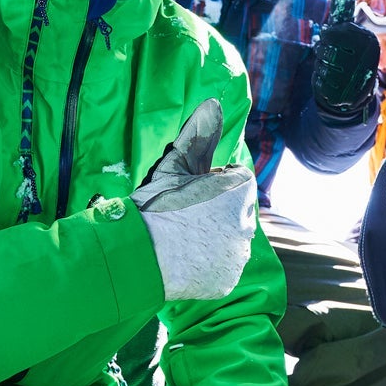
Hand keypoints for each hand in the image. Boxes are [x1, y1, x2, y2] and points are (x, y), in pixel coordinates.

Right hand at [129, 98, 256, 300]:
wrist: (138, 254)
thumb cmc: (157, 205)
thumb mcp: (176, 164)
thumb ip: (200, 135)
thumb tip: (213, 104)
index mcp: (240, 191)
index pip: (237, 178)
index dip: (213, 180)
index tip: (192, 189)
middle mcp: (246, 224)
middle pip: (236, 209)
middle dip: (217, 209)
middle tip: (185, 215)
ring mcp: (238, 256)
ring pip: (231, 239)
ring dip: (215, 237)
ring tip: (184, 238)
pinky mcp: (228, 281)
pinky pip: (223, 267)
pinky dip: (210, 264)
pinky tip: (187, 260)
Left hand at [311, 0, 378, 118]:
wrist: (354, 92)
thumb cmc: (348, 55)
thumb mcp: (348, 31)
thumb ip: (344, 9)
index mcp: (368, 39)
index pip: (332, 32)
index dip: (329, 37)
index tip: (338, 43)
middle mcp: (365, 57)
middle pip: (326, 46)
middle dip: (324, 51)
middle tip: (334, 57)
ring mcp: (355, 76)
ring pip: (322, 62)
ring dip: (322, 65)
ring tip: (334, 69)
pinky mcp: (345, 92)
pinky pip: (320, 79)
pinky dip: (321, 79)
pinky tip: (331, 81)